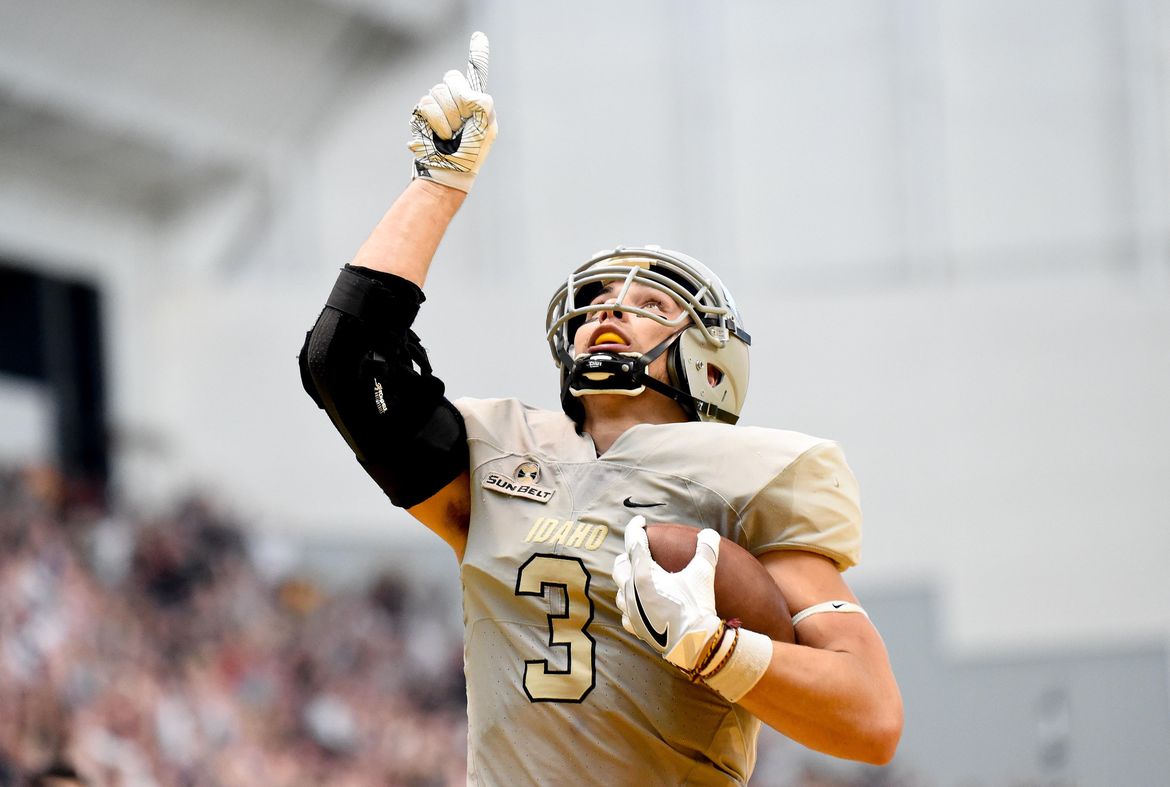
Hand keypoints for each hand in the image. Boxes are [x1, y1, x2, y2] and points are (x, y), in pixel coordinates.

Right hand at [408, 31, 496, 192]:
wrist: (449, 173)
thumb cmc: (470, 155)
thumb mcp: (486, 129)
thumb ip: (483, 103)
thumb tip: (469, 93)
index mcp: (475, 101)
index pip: (473, 72)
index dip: (477, 53)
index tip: (479, 35)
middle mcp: (456, 101)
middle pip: (451, 80)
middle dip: (458, 105)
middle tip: (462, 128)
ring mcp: (437, 107)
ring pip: (436, 93)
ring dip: (446, 119)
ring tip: (450, 137)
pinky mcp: (420, 116)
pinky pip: (425, 105)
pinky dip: (435, 123)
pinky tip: (438, 137)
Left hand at [613, 515, 723, 672]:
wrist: (694, 644)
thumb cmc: (696, 606)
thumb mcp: (703, 574)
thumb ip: (706, 549)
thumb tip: (709, 533)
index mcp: (644, 574)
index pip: (634, 543)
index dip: (635, 528)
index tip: (640, 521)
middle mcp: (632, 591)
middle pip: (620, 566)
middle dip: (627, 555)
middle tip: (639, 551)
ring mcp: (631, 611)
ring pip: (619, 589)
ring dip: (626, 580)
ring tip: (637, 576)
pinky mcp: (635, 627)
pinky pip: (625, 613)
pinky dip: (630, 605)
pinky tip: (638, 605)